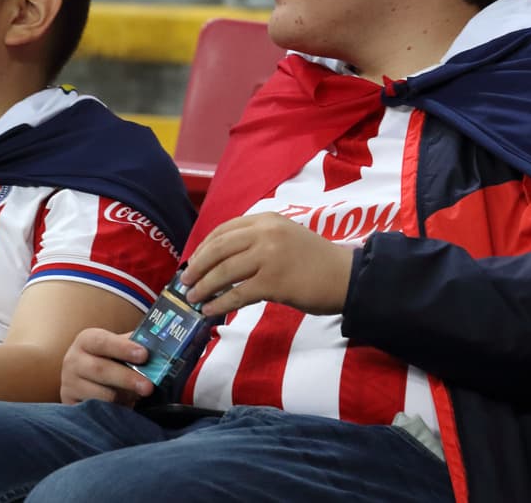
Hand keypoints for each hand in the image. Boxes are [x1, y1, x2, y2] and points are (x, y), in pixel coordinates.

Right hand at [59, 328, 155, 405]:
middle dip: (127, 378)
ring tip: (138, 396)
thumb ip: (134, 344)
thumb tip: (159, 348)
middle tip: (148, 387)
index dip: (123, 348)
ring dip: (121, 397)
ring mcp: (69, 384)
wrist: (83, 379)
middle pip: (101, 370)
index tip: (144, 355)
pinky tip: (125, 407)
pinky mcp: (70, 406)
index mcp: (87, 340)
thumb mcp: (117, 347)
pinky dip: (112, 411)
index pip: (103, 342)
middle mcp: (73, 360)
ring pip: (98, 395)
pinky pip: (94, 411)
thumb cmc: (107, 359)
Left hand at [181, 212, 354, 316]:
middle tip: (185, 282)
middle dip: (197, 267)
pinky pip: (237, 293)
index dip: (203, 247)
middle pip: (218, 248)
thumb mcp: (285, 237)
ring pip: (224, 271)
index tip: (192, 262)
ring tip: (193, 298)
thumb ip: (258, 241)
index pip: (224, 230)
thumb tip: (221, 261)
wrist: (346, 276)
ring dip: (203, 286)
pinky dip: (219, 303)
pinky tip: (210, 310)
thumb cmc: (316, 260)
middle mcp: (266, 233)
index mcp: (267, 219)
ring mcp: (269, 256)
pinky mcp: (273, 281)